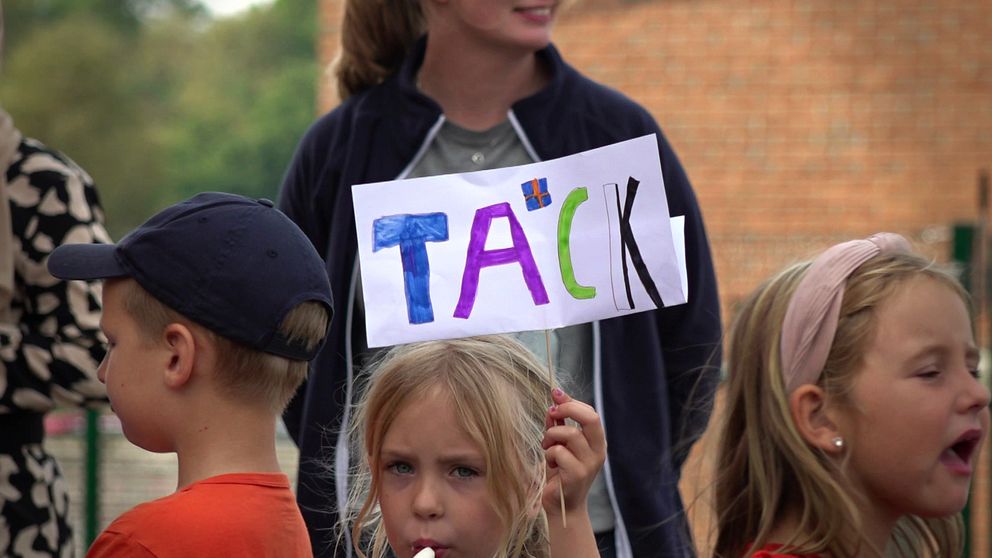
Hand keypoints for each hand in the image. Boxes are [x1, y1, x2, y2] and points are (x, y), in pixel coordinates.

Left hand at [541, 388, 605, 516]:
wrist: (562, 506)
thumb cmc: (560, 472)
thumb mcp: (560, 444)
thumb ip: (559, 424)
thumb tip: (554, 401)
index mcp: (597, 442)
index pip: (590, 412)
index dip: (572, 401)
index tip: (555, 394)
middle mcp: (598, 451)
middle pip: (590, 418)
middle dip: (568, 409)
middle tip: (552, 412)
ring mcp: (590, 463)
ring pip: (570, 434)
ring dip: (551, 436)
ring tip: (547, 447)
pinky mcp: (578, 475)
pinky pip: (559, 452)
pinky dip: (549, 454)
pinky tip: (550, 464)